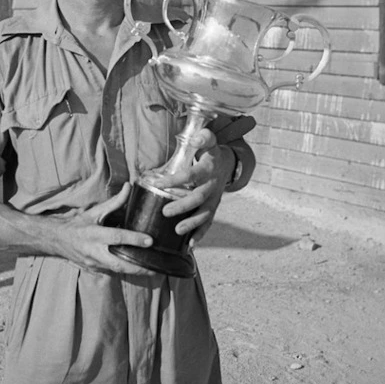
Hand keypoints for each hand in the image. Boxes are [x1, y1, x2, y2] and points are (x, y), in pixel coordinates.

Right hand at [50, 183, 156, 275]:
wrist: (57, 240)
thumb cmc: (77, 224)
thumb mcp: (94, 211)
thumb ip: (114, 202)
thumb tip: (129, 187)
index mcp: (94, 234)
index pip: (117, 237)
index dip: (134, 239)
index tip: (150, 240)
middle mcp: (94, 251)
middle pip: (119, 263)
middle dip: (138, 267)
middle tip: (155, 267)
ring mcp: (94, 264)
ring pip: (118, 270)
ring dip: (135, 271)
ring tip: (153, 270)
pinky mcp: (95, 270)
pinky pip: (113, 271)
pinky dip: (126, 270)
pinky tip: (139, 269)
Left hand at [161, 129, 235, 246]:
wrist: (226, 164)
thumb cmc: (209, 152)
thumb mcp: (209, 141)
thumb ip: (203, 138)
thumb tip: (196, 138)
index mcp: (208, 169)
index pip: (191, 175)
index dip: (175, 179)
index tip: (158, 184)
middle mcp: (213, 186)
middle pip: (198, 197)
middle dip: (183, 205)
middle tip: (165, 211)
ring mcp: (215, 199)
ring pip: (205, 214)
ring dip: (192, 223)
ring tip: (178, 231)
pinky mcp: (213, 208)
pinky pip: (208, 223)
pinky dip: (201, 234)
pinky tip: (190, 245)